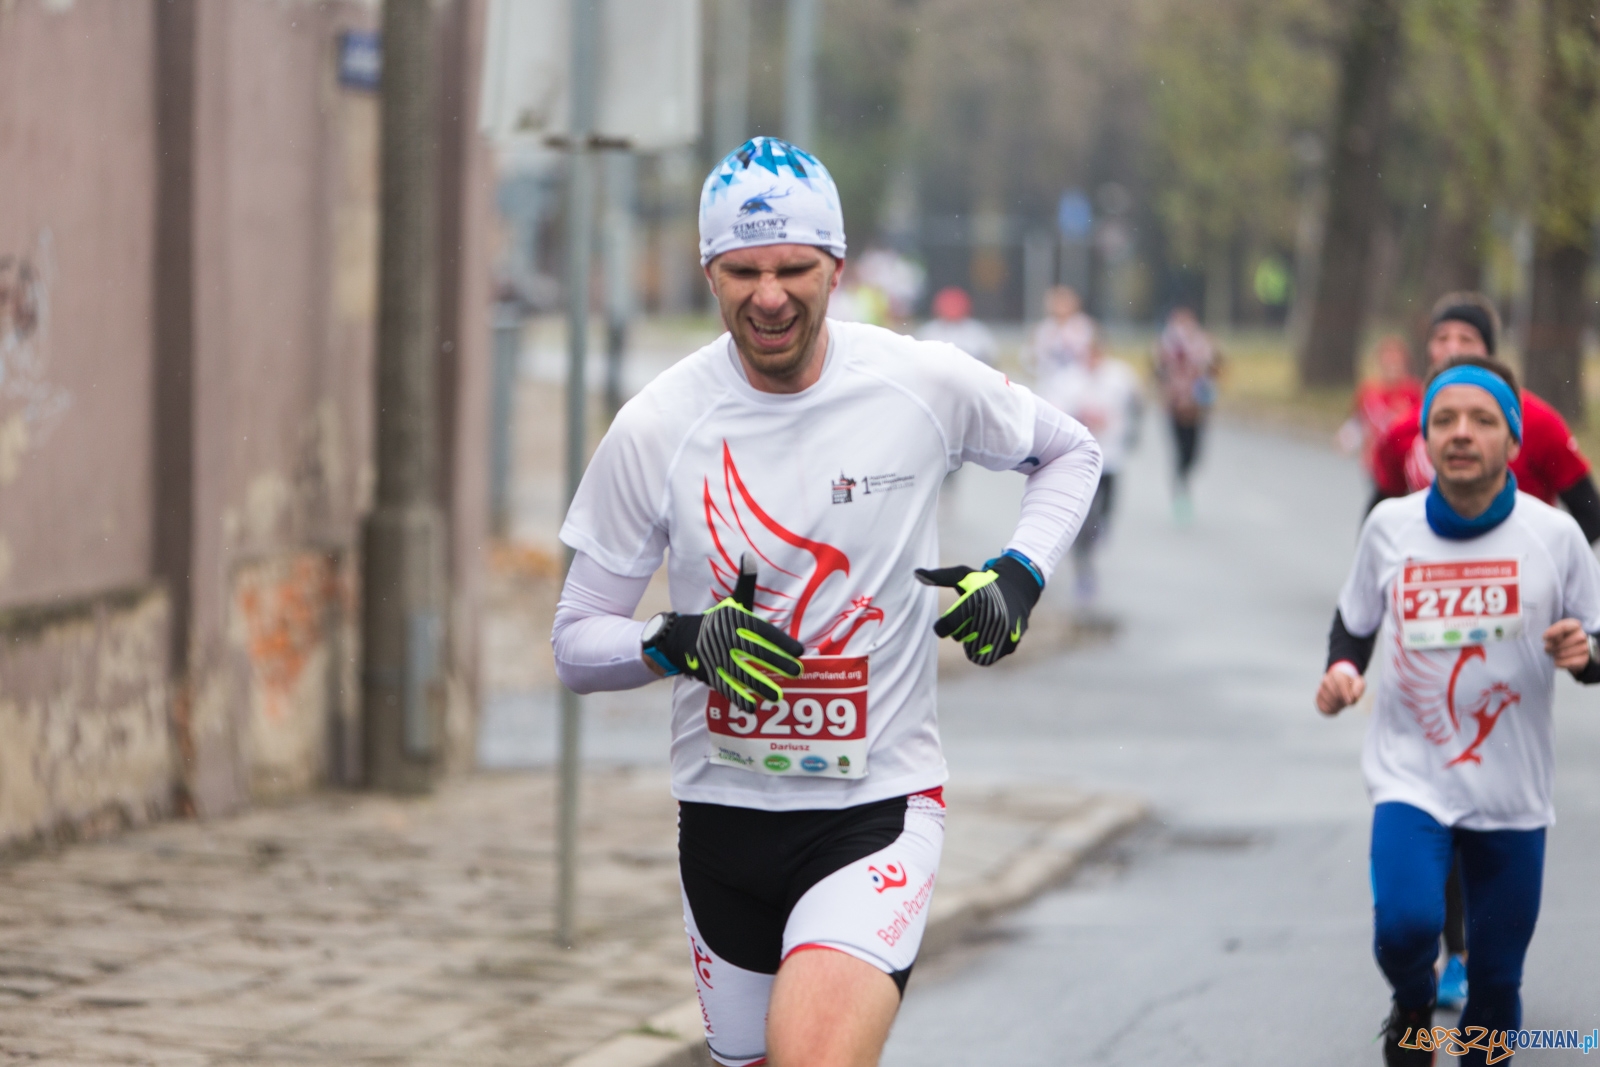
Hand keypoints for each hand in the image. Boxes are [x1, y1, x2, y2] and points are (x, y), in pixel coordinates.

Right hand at [646, 553, 804, 712]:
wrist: (679, 637)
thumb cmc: (715, 620)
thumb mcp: (732, 601)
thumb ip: (745, 582)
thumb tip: (749, 555)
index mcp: (735, 620)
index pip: (762, 631)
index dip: (781, 641)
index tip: (800, 650)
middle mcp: (726, 638)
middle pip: (755, 652)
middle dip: (776, 663)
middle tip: (797, 672)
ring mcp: (716, 657)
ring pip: (741, 673)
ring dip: (760, 685)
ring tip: (779, 696)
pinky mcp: (708, 673)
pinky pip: (726, 686)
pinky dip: (738, 697)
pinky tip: (752, 707)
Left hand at [915, 552, 1041, 665]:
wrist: (1019, 586)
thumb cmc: (984, 582)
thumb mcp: (962, 575)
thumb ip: (939, 577)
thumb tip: (916, 573)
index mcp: (976, 600)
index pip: (946, 627)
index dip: (942, 627)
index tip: (945, 622)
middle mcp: (991, 615)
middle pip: (959, 639)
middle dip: (960, 631)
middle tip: (970, 619)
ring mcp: (1003, 631)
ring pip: (973, 652)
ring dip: (971, 643)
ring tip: (978, 628)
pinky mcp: (1011, 642)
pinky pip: (988, 658)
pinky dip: (984, 651)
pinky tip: (987, 636)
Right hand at [1316, 664, 1364, 715]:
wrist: (1343, 687)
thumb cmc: (1352, 686)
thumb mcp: (1359, 684)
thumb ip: (1359, 688)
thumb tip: (1352, 698)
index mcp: (1337, 674)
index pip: (1339, 682)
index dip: (1345, 692)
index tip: (1350, 701)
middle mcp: (1326, 679)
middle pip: (1332, 691)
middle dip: (1341, 699)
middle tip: (1347, 703)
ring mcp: (1320, 688)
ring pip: (1325, 698)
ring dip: (1335, 705)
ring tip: (1341, 705)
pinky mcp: (1318, 698)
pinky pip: (1321, 705)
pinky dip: (1329, 709)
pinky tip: (1335, 709)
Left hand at [1543, 618, 1592, 670]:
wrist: (1572, 652)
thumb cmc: (1560, 640)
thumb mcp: (1554, 633)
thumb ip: (1551, 633)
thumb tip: (1547, 637)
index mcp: (1574, 625)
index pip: (1564, 627)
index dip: (1553, 632)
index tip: (1544, 638)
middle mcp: (1582, 635)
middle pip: (1564, 641)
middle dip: (1553, 646)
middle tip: (1548, 649)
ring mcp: (1585, 647)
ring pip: (1565, 653)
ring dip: (1556, 655)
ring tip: (1554, 654)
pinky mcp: (1584, 659)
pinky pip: (1569, 662)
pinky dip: (1560, 662)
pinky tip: (1557, 661)